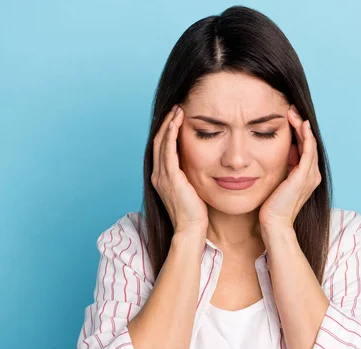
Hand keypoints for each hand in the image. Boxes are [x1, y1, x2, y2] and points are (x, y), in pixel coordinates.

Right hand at [151, 105, 208, 232]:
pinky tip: (177, 122)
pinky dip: (171, 135)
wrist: (190, 230)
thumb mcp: (191, 190)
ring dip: (169, 124)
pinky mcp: (170, 178)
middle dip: (166, 123)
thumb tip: (203, 165)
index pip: (162, 148)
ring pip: (161, 143)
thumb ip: (190, 176)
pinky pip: (168, 151)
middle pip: (158, 141)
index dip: (167, 131)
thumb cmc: (195, 214)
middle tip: (176, 107)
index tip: (177, 117)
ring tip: (177, 110)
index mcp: (161, 178)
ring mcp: (162, 176)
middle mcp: (158, 175)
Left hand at [258, 104, 321, 228]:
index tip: (288, 117)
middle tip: (291, 108)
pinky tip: (300, 123)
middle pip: (309, 143)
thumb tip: (278, 152)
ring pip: (310, 143)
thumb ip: (281, 167)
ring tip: (293, 112)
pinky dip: (305, 136)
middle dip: (300, 124)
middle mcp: (312, 174)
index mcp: (306, 176)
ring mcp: (310, 175)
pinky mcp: (304, 176)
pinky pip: (308, 150)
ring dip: (302, 126)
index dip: (298, 131)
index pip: (304, 148)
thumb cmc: (271, 206)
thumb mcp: (277, 181)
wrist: (273, 223)